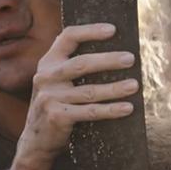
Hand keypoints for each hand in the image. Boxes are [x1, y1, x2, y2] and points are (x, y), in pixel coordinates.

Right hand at [4, 23, 138, 169]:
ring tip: (135, 85)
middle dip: (108, 60)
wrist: (35, 140)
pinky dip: (110, 110)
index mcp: (48, 62)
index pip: (68, 37)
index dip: (90, 31)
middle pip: (82, 64)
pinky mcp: (57, 117)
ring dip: (115, 88)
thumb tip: (113, 53)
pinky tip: (127, 108)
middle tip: (130, 59)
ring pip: (89, 91)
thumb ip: (71, 66)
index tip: (112, 30)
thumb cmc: (55, 105)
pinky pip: (90, 112)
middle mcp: (46, 77)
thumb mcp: (55, 81)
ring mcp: (50, 97)